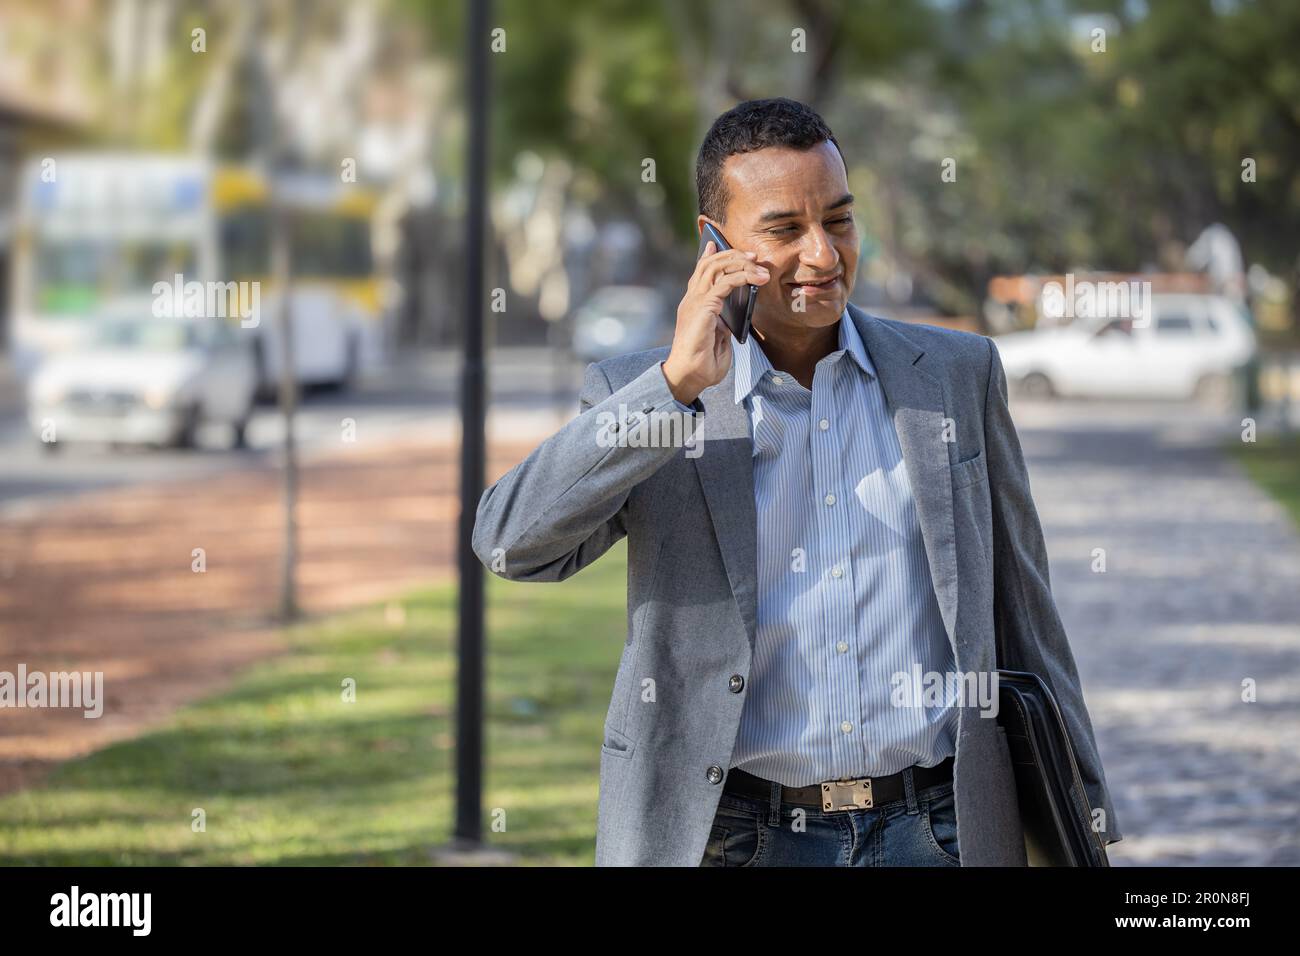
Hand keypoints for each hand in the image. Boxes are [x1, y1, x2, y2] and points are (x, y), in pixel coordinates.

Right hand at [662, 242, 769, 404]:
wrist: (689, 377)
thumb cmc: (702, 364)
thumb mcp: (718, 340)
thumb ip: (722, 325)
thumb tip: (731, 317)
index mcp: (693, 306)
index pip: (700, 272)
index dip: (711, 256)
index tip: (721, 245)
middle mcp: (691, 300)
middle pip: (709, 264)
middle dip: (732, 255)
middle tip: (753, 257)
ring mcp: (695, 302)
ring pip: (716, 267)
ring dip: (740, 263)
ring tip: (759, 268)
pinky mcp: (703, 308)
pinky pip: (724, 282)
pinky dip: (742, 276)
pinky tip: (755, 279)